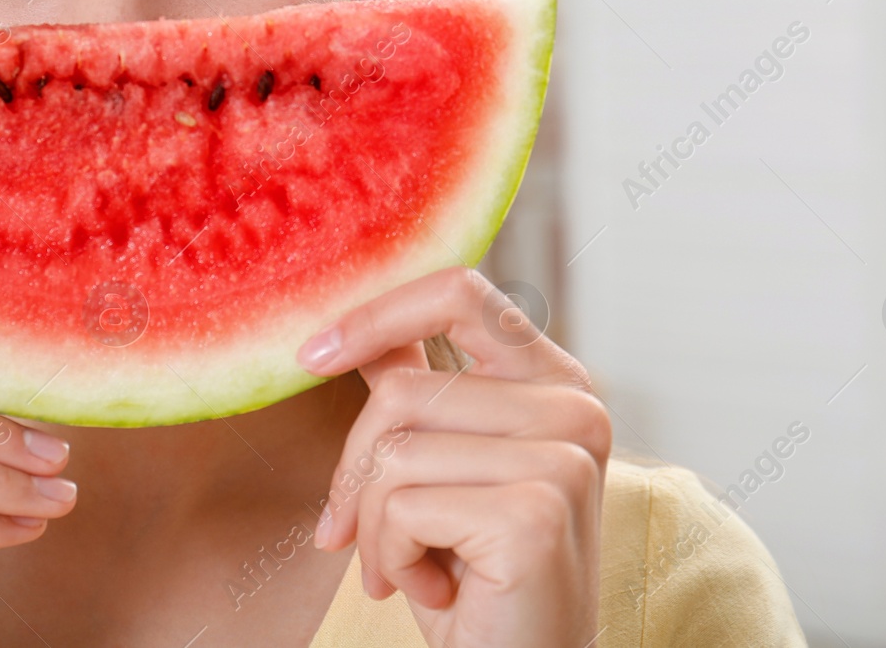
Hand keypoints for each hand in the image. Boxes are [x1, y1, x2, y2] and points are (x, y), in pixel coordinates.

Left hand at [296, 267, 608, 647]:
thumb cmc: (477, 580)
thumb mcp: (441, 468)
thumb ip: (419, 391)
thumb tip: (358, 329)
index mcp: (557, 381)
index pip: (458, 292)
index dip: (376, 314)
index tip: (312, 354)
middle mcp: (574, 408)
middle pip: (401, 389)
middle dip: (355, 472)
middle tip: (355, 533)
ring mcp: (562, 457)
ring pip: (394, 450)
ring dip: (373, 527)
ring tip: (409, 568)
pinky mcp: (535, 512)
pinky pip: (402, 505)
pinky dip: (390, 558)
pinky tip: (432, 593)